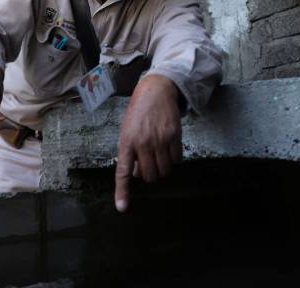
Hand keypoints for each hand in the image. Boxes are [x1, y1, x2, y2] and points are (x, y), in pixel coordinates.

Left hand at [115, 75, 182, 212]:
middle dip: (150, 174)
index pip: (123, 171)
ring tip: (159, 155)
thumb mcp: (127, 130)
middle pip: (149, 176)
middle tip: (149, 162)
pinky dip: (173, 159)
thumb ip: (129, 152)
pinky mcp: (174, 136)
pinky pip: (176, 159)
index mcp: (126, 142)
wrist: (155, 91)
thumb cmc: (138, 113)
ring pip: (164, 171)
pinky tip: (168, 147)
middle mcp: (142, 143)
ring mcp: (159, 140)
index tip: (123, 208)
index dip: (123, 191)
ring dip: (163, 168)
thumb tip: (135, 174)